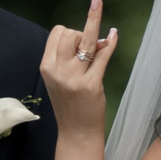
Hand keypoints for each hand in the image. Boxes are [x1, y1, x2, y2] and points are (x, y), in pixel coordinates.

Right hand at [38, 0, 118, 140]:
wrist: (76, 131)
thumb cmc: (70, 102)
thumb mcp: (60, 78)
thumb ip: (70, 56)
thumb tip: (99, 37)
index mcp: (46, 66)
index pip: (57, 32)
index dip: (69, 33)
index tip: (75, 47)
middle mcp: (58, 70)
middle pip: (70, 32)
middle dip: (81, 34)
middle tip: (86, 53)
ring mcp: (75, 77)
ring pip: (87, 39)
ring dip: (95, 34)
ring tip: (99, 28)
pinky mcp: (91, 84)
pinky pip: (103, 55)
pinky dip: (110, 43)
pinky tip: (114, 36)